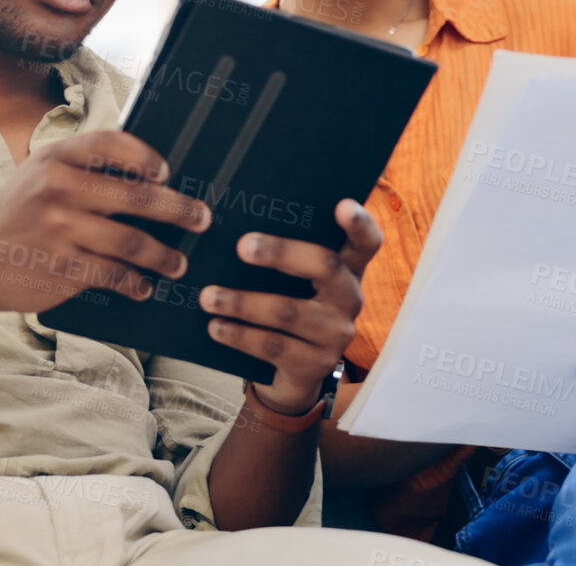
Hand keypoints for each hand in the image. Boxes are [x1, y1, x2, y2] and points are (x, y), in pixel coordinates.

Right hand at [0, 131, 209, 314]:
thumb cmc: (19, 212)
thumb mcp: (40, 172)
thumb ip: (83, 165)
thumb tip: (149, 173)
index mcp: (56, 158)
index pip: (111, 145)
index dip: (145, 157)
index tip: (167, 173)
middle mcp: (59, 189)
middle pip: (137, 197)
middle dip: (179, 210)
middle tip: (201, 219)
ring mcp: (61, 229)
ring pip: (133, 242)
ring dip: (165, 256)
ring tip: (179, 263)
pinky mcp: (64, 267)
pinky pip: (114, 275)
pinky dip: (135, 283)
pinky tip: (144, 287)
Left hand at [199, 198, 381, 415]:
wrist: (295, 370)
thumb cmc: (291, 304)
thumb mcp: (297, 280)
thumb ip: (285, 255)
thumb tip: (235, 226)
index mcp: (349, 268)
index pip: (367, 241)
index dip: (359, 223)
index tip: (342, 205)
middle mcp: (350, 298)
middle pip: (325, 266)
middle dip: (281, 253)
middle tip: (242, 246)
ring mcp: (336, 334)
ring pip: (289, 312)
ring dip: (244, 302)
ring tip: (208, 296)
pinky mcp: (316, 363)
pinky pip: (274, 346)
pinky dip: (240, 335)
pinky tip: (215, 327)